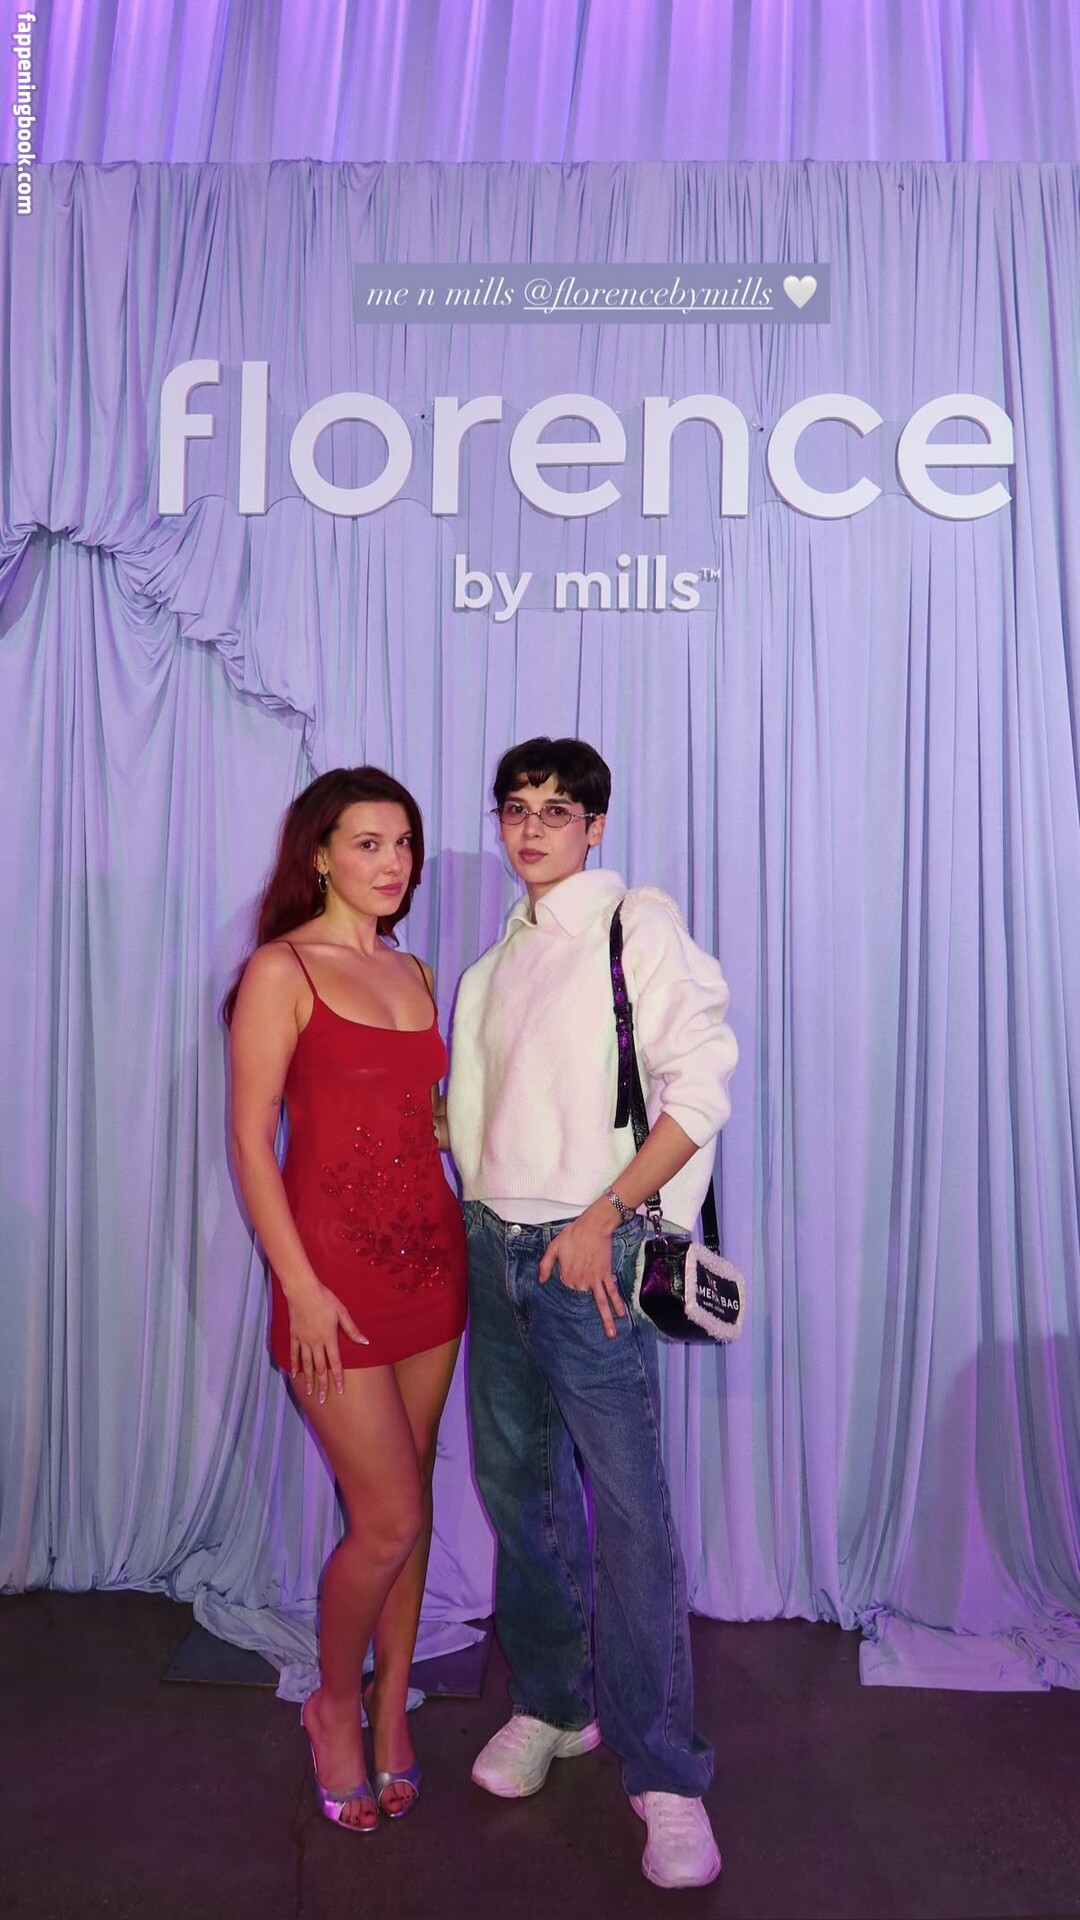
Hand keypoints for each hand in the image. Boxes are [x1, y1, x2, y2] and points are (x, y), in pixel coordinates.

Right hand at [287, 1280, 367, 1402]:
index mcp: (329, 1338)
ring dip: (309, 1379)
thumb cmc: (325, 1299)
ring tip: (310, 1392)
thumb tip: (365, 1342)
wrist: (303, 1290)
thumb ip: (352, 1330)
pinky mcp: (294, 1336)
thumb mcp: (342, 1313)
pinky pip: (294, 1354)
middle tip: (322, 1400)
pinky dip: (294, 1365)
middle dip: (322, 1385)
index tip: (340, 1391)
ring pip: (306, 1364)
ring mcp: (304, 1340)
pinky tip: (294, 1374)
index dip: (338, 1378)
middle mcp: (316, 1343)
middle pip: (320, 1368)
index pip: (335, 1363)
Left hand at [538, 1205, 625, 1338]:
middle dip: (585, 1311)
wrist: (593, 1226)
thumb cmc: (573, 1234)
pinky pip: (612, 1292)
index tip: (570, 1290)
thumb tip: (542, 1281)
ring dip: (606, 1320)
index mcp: (568, 1276)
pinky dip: (617, 1303)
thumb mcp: (553, 1247)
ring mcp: (595, 1280)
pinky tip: (621, 1315)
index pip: (567, 1290)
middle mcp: (582, 1281)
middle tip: (588, 1329)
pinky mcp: (606, 1275)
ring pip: (601, 1303)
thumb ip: (546, 1265)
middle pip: (582, 1299)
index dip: (568, 1289)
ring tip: (611, 1335)